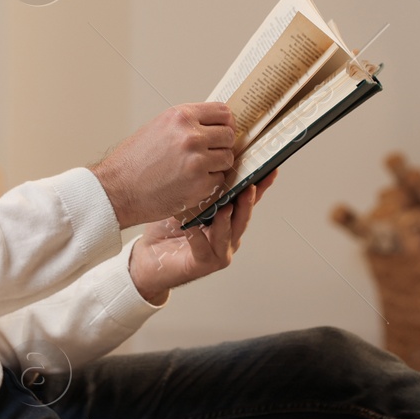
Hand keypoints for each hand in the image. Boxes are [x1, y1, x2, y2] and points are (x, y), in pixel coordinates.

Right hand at [89, 103, 235, 227]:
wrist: (116, 190)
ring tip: (197, 170)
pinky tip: (191, 183)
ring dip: (217, 165)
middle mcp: (191, 136)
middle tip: (209, 154)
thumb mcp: (158, 128)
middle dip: (222, 145)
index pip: (223, 112)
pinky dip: (209, 183)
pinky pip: (219, 180)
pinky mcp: (200, 185)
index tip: (222, 131)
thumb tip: (213, 124)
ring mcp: (198, 161)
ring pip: (227, 159)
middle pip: (229, 135)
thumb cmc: (133, 161)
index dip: (225, 123)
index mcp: (181, 116)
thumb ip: (186, 123)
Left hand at [128, 171, 277, 303]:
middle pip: (243, 217)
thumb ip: (199, 186)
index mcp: (228, 218)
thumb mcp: (185, 201)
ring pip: (229, 235)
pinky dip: (198, 237)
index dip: (261, 187)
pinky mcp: (203, 263)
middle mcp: (228, 235)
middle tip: (250, 187)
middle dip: (248, 202)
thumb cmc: (167, 228)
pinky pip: (203, 249)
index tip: (271, 170)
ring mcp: (218, 251)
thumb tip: (207, 154)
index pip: (247, 200)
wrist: (148, 258)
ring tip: (226, 207)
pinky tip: (193, 228)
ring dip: (228, 221)